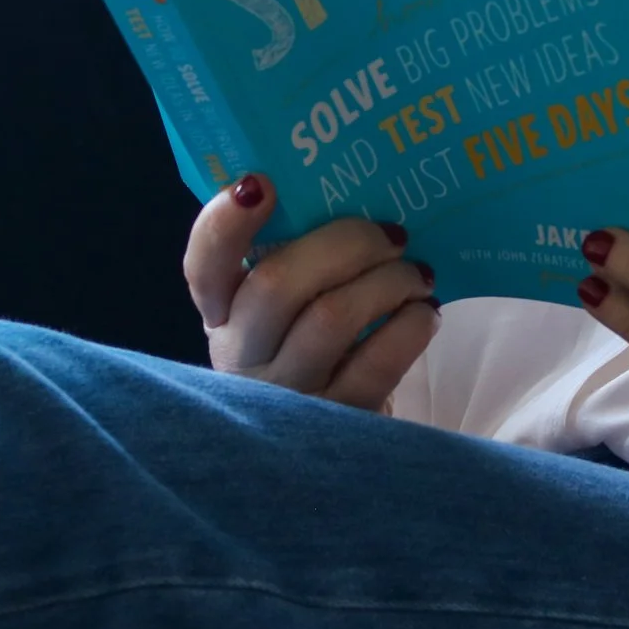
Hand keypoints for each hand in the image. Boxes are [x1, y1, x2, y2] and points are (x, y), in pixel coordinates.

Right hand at [183, 173, 438, 409]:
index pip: (203, 266)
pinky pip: (376, 362)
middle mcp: (241, 356)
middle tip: (392, 234)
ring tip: (417, 276)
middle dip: (345, 243)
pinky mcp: (335, 422)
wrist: (340, 444)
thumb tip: (358, 195)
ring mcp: (284, 396)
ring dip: (388, 282)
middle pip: (277, 284)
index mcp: (224, 314)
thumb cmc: (322, 354)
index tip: (262, 183)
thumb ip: (302, 260)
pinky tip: (425, 315)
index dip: (223, 223)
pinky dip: (410, 327)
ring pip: (331, 317)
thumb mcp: (293, 310)